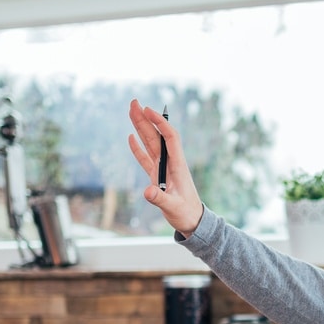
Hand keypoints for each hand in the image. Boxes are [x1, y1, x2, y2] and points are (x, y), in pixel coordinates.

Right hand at [127, 99, 203, 235]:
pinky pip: (146, 158)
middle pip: (156, 136)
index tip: (148, 110)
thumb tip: (147, 192)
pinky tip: (131, 137)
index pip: (169, 138)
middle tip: (134, 102)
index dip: (159, 122)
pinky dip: (138, 148)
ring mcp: (163, 169)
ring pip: (150, 143)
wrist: (193, 222)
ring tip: (131, 111)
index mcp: (177, 166)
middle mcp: (170, 163)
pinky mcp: (157, 176)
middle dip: (145, 118)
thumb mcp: (173, 207)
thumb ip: (159, 199)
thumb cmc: (187, 214)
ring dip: (140, 127)